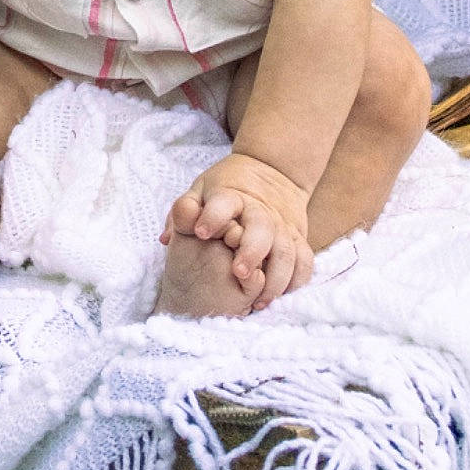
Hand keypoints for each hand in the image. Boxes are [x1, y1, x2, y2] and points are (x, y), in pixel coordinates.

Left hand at [161, 154, 313, 308]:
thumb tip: (165, 239)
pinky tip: (280, 297)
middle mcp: (260, 210)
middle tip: (238, 273)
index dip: (213, 216)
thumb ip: (183, 213)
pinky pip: (304, 260)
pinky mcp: (297, 235)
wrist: (271, 169)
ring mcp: (282, 224)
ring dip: (276, 277)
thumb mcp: (200, 189)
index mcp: (232, 195)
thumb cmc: (226, 188)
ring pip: (287, 250)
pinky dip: (297, 281)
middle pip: (262, 228)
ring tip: (259, 301)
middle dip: (252, 252)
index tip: (201, 233)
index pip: (224, 203)